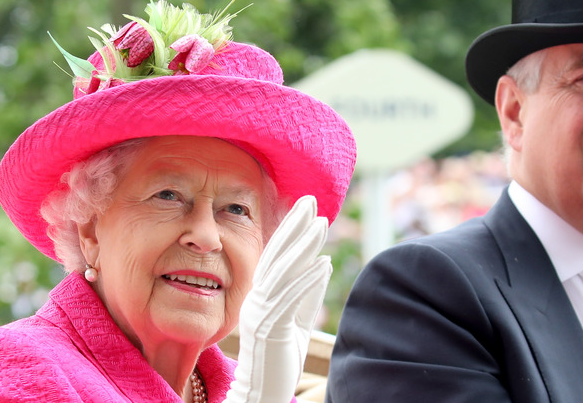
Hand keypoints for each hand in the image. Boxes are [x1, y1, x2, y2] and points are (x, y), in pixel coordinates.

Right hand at [223, 195, 331, 402]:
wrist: (262, 392)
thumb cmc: (280, 359)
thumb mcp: (298, 321)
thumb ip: (308, 293)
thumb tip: (323, 263)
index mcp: (261, 295)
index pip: (277, 255)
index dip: (290, 229)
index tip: (306, 207)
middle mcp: (257, 299)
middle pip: (277, 255)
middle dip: (294, 225)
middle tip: (311, 200)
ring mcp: (261, 312)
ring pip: (283, 271)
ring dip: (303, 246)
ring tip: (321, 223)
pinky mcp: (271, 328)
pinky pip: (291, 299)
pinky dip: (307, 279)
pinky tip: (324, 263)